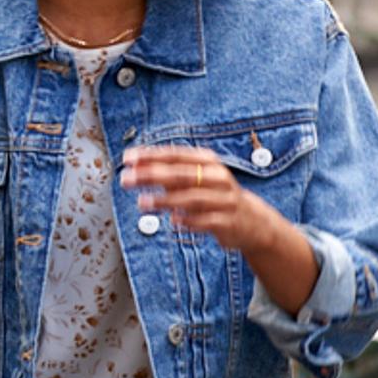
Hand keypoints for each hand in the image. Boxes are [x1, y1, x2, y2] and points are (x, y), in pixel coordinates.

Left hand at [122, 144, 275, 256]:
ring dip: (165, 201)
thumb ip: (166, 175)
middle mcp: (217, 177)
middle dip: (151, 176)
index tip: (127, 158)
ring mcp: (224, 199)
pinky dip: (188, 221)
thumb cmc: (213, 195)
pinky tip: (173, 221)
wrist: (250, 220)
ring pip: (192, 198)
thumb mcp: (194, 179)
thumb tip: (134, 170)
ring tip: (142, 203)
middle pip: (180, 174)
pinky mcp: (227, 221)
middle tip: (127, 179)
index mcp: (207, 162)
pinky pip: (205, 221)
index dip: (150, 156)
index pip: (175, 155)